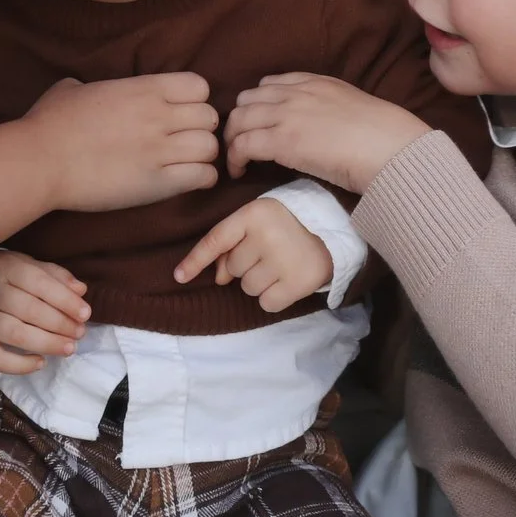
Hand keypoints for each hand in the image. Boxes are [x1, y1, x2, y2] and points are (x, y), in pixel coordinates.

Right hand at [0, 73, 218, 239]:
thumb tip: (83, 89)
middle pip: (210, 118)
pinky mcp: (158, 183)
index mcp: (143, 88)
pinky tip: (186, 181)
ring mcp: (160, 149)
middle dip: (201, 130)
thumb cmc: (49, 123)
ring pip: (210, 147)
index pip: (200, 87)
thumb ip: (92, 86)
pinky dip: (202, 179)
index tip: (180, 113)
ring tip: (187, 164)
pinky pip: (203, 176)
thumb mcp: (71, 89)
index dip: (194, 101)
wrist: (40, 161)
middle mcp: (158, 115)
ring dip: (203, 156)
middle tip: (184, 142)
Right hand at [0, 251, 91, 375]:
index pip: (39, 282)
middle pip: (30, 310)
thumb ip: (54, 276)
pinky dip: (19, 365)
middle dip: (60, 324)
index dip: (65, 300)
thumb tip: (80, 290)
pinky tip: (39, 363)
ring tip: (68, 348)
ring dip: (47, 343)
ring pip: (16, 334)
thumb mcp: (25, 266)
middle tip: (79, 333)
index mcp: (5, 267)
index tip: (85, 313)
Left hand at [175, 196, 332, 313]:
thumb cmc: (290, 222)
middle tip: (270, 253)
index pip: (216, 240)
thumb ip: (233, 242)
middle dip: (246, 266)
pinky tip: (288, 281)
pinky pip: (267, 303)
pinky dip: (274, 298)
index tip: (178, 277)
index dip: (195, 260)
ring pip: (248, 288)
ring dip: (260, 282)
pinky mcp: (298, 282)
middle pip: (232, 269)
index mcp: (254, 213)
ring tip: (281, 265)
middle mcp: (266, 235)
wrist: (336, 226)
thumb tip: (218, 277)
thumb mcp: (259, 220)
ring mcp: (283, 260)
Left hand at [225, 73, 432, 195]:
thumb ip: (330, 111)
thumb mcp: (353, 108)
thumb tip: (322, 131)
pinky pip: (242, 144)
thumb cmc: (383, 136)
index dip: (258, 105)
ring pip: (239, 120)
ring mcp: (287, 114)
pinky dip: (235, 158)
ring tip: (238, 159)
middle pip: (246, 99)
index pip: (269, 84)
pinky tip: (240, 171)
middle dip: (240, 121)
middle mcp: (296, 93)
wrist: (390, 147)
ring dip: (233, 139)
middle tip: (243, 143)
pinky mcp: (281, 140)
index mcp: (316, 82)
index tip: (259, 124)